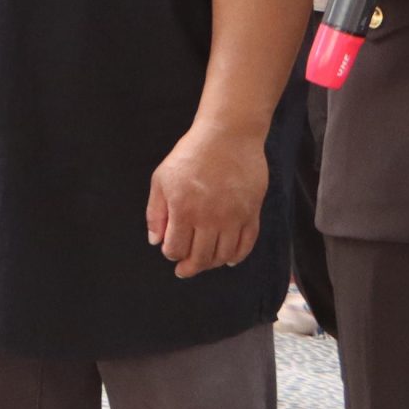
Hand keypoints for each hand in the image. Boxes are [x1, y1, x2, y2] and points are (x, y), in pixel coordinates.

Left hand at [147, 123, 266, 278]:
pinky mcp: (252, 213)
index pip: (176, 248)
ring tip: (205, 262)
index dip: (171, 254)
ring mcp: (233, 217)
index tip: (171, 252)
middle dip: (190, 267)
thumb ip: (156, 212)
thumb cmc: (189, 155)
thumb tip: (156, 241)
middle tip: (185, 271)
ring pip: (224, 255)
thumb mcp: (161, 179)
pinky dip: (238, 256)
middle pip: (201, 257)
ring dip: (212, 263)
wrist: (227, 137)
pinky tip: (229, 259)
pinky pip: (246, 244)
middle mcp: (209, 218)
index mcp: (183, 210)